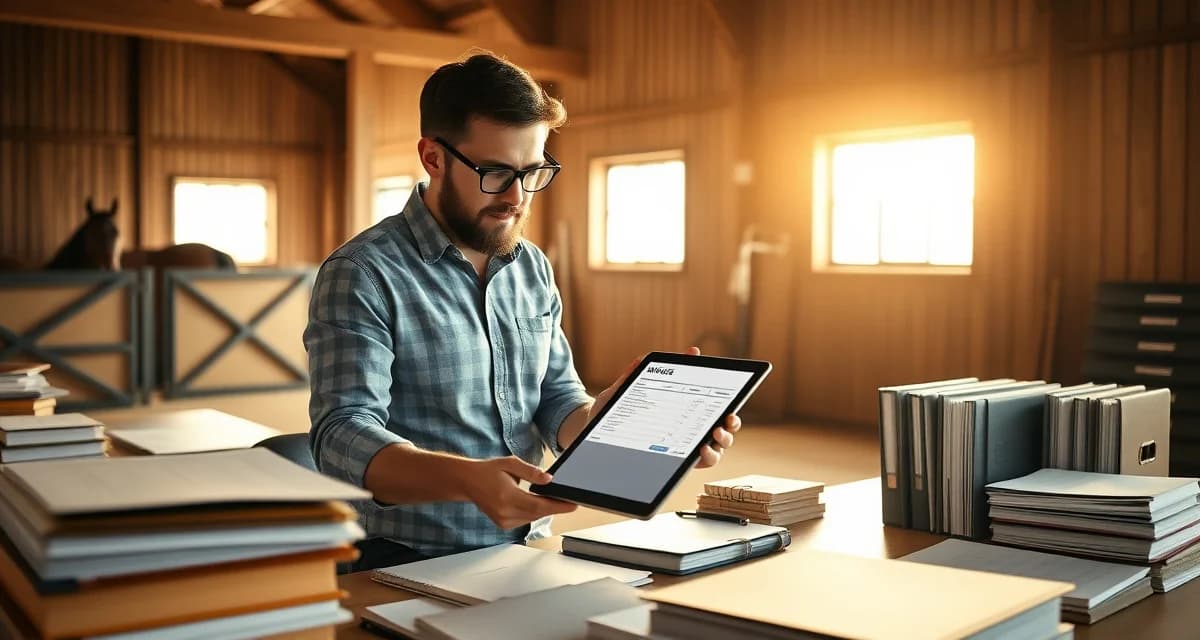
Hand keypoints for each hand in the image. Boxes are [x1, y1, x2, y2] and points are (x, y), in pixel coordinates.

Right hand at [459, 456, 576, 529]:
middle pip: (538, 514)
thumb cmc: (488, 471)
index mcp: (507, 497)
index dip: (558, 507)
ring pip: (532, 518)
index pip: (538, 506)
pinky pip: (525, 520)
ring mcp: (503, 521)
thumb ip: (530, 472)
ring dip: (544, 510)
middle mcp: (505, 512)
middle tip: (568, 499)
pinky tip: (537, 504)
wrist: (468, 482)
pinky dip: (533, 513)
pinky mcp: (503, 524)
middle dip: (555, 507)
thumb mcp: (510, 463)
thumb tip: (548, 479)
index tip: (573, 505)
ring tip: (555, 500)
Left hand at [593, 347, 739, 469]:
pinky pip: (698, 463)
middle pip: (722, 429)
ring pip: (716, 449)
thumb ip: (632, 376)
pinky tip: (697, 453)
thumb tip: (644, 358)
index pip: (710, 403)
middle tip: (723, 423)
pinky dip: (704, 459)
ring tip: (709, 440)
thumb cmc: (610, 411)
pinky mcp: (677, 463)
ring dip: (720, 445)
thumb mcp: (620, 392)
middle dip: (729, 427)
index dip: (724, 401)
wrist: (593, 431)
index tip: (727, 402)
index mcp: (682, 408)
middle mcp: (689, 429)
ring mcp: (685, 447)